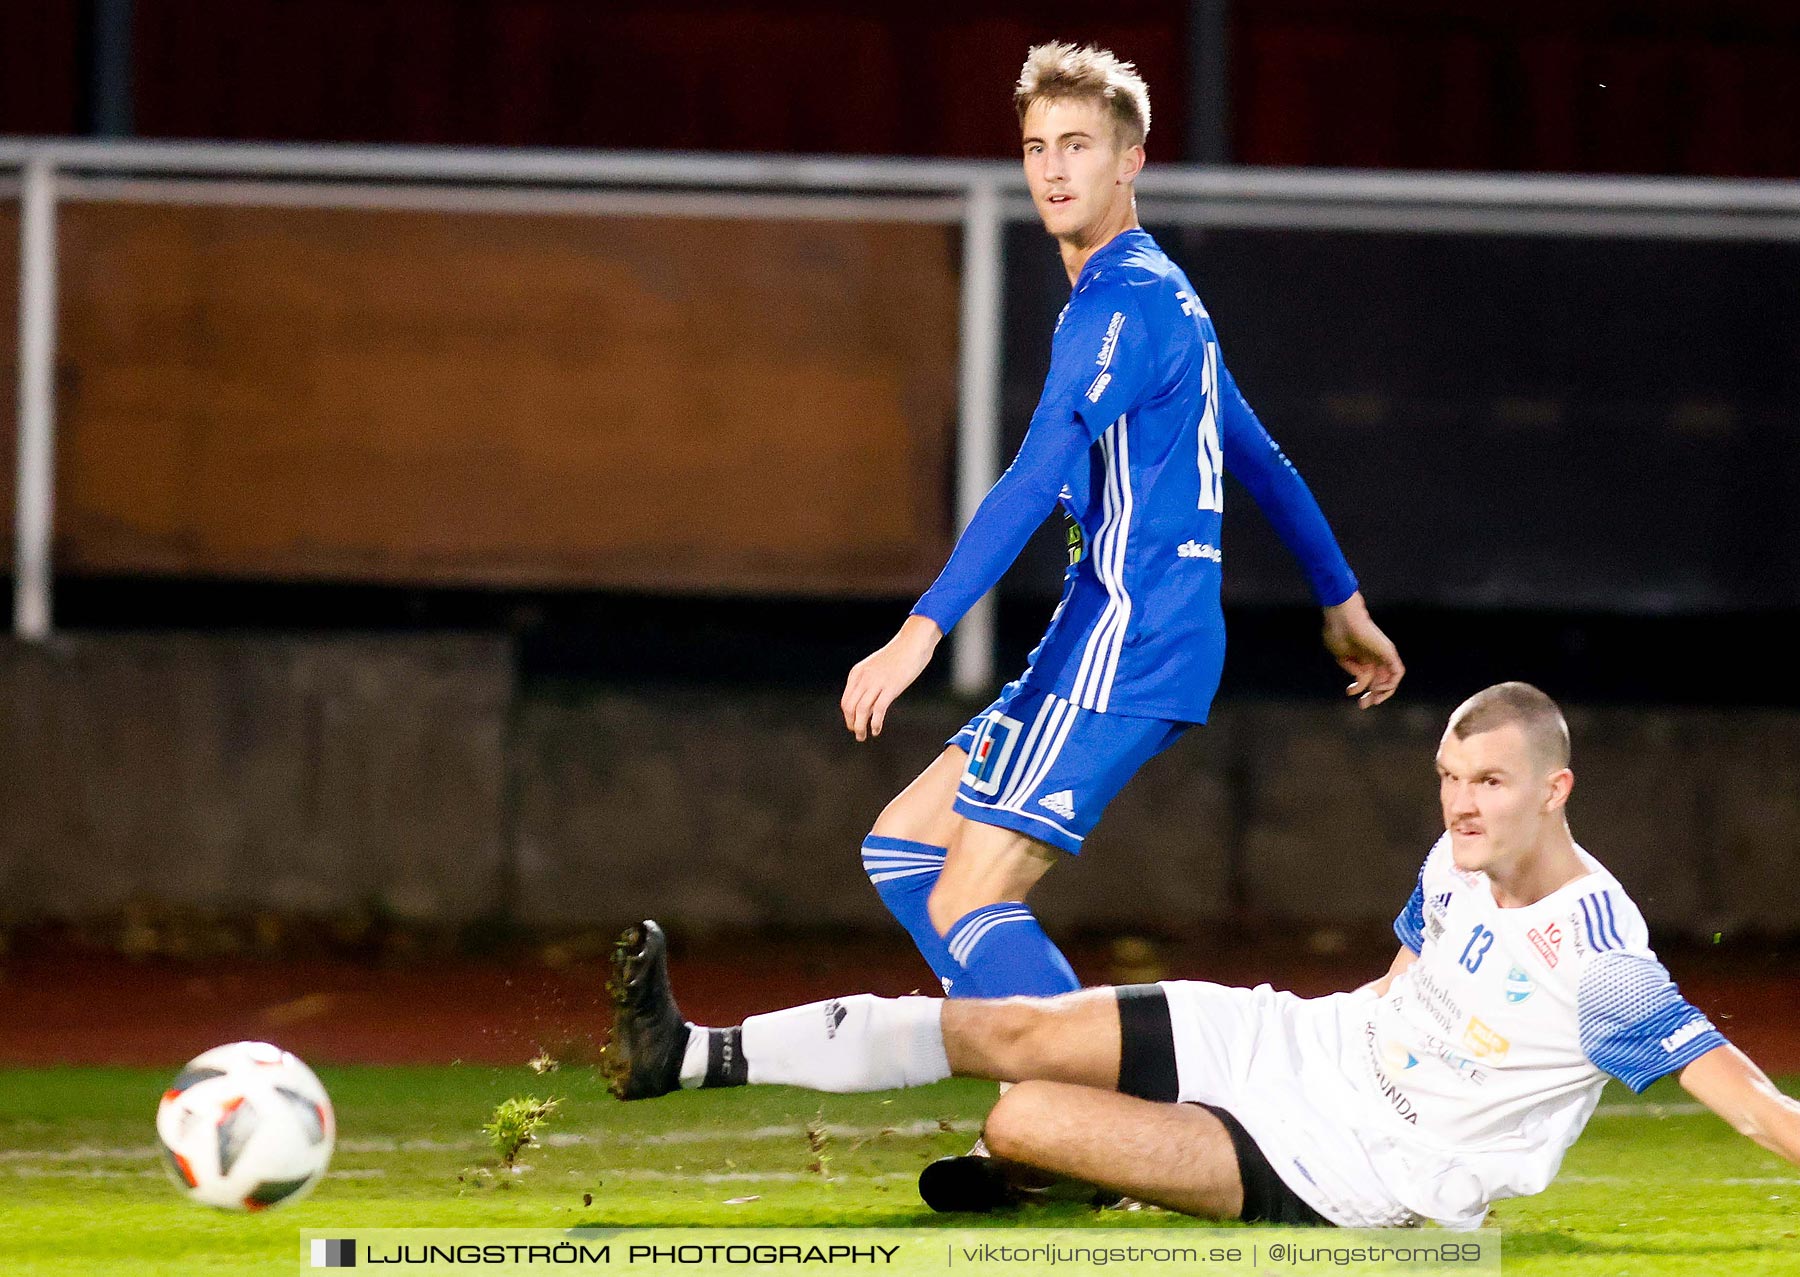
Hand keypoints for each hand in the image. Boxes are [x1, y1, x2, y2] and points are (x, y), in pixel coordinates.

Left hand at [841, 615, 942, 740]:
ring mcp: (877, 683)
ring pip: (861, 711)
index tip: (852, 725)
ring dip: (860, 727)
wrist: (912, 643)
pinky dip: (875, 723)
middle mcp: (864, 678)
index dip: (847, 716)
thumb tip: (866, 701)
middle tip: (858, 734)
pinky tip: (876, 730)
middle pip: (850, 707)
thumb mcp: (875, 667)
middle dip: (852, 724)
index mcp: (857, 673)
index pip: (846, 700)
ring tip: (864, 736)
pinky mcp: (891, 688)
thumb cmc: (898, 655)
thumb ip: (868, 681)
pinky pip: (878, 710)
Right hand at [1322, 591, 1403, 708]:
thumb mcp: (1341, 656)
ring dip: (1383, 693)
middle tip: (1362, 706)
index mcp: (1360, 656)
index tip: (1349, 693)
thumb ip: (1353, 670)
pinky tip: (1377, 688)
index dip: (1359, 689)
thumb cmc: (1336, 633)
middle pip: (1379, 681)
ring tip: (1372, 699)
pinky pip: (1397, 672)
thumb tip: (1361, 682)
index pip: (1367, 678)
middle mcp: (1373, 656)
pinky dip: (1391, 684)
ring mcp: (1382, 654)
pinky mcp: (1389, 653)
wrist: (1342, 619)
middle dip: (1371, 696)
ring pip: (1390, 679)